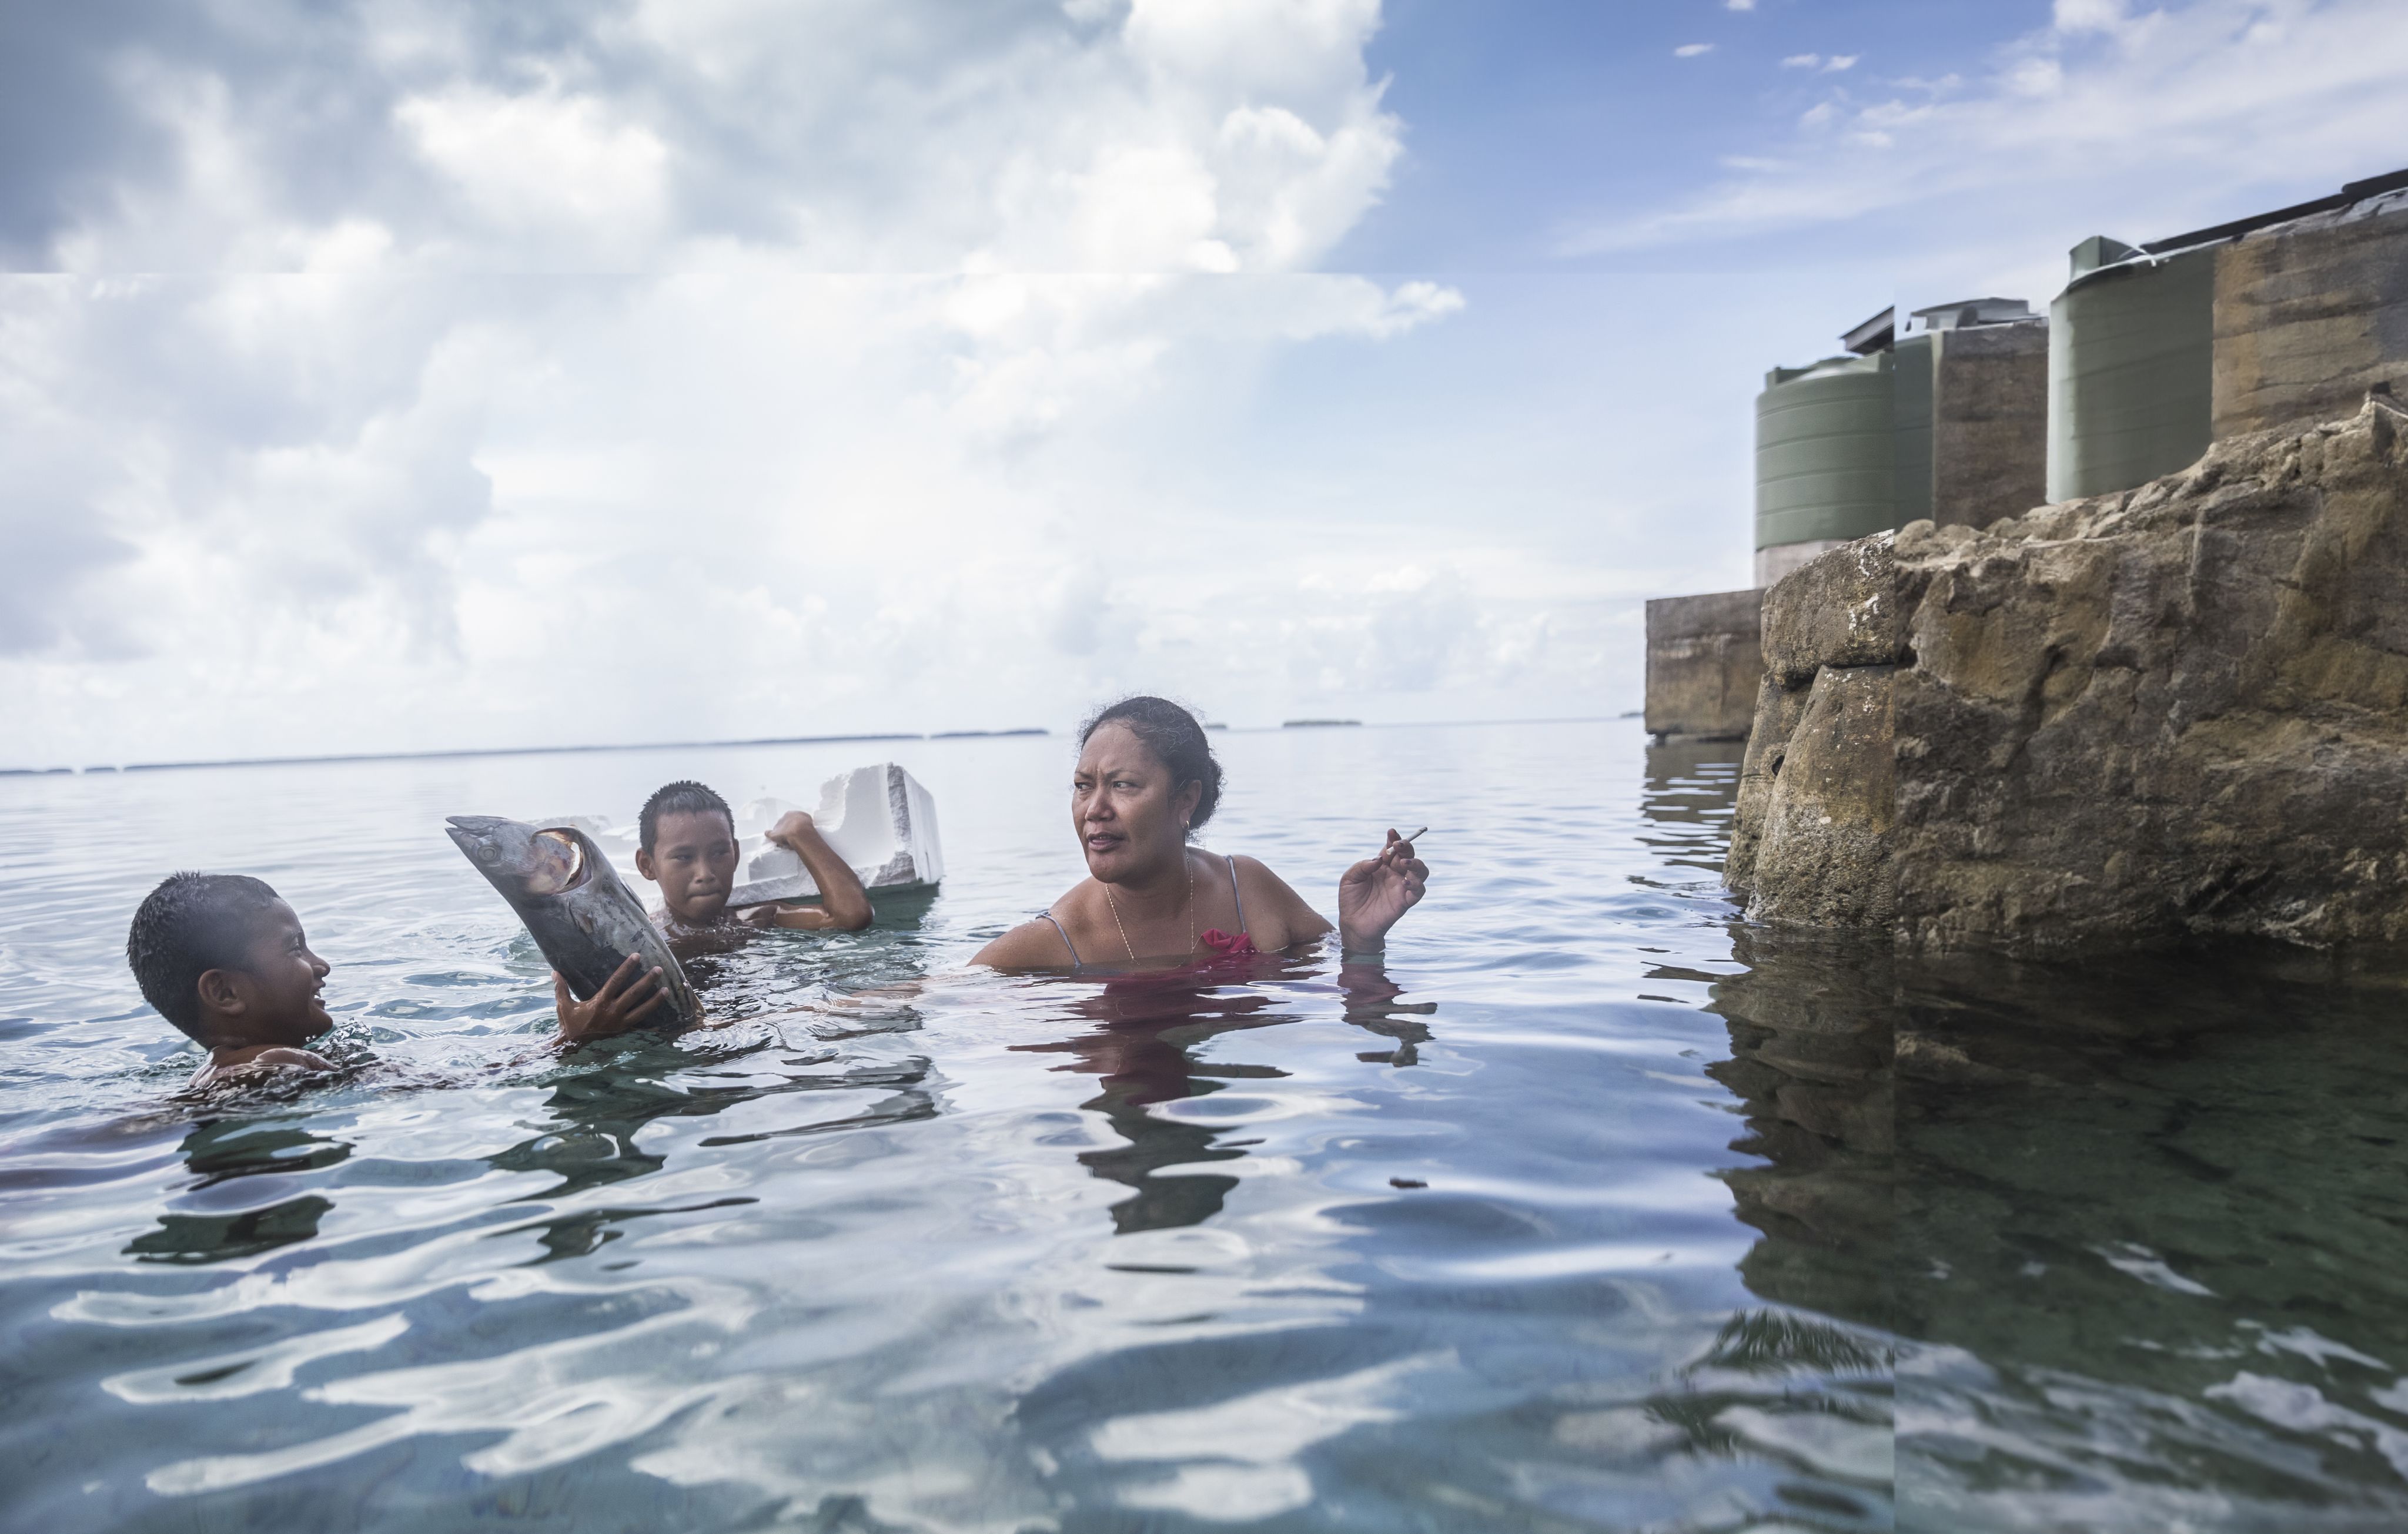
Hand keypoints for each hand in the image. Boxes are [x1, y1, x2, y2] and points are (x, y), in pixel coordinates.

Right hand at [554, 956, 667, 1041]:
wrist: (572, 1047)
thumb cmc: (569, 1024)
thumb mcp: (563, 1006)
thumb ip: (561, 988)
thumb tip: (554, 971)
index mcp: (600, 1003)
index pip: (616, 981)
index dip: (627, 968)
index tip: (636, 957)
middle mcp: (612, 1012)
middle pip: (634, 994)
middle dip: (647, 981)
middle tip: (658, 969)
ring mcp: (619, 1023)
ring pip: (642, 1010)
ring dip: (655, 1000)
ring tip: (667, 990)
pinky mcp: (622, 1032)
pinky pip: (639, 1028)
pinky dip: (651, 1027)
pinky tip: (663, 1024)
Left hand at [768, 811, 816, 848]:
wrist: (800, 831)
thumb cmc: (805, 825)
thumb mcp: (807, 819)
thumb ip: (803, 821)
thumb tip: (804, 824)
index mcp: (791, 814)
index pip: (790, 819)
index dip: (793, 825)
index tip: (796, 830)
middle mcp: (783, 818)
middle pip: (783, 824)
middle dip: (786, 829)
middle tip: (791, 836)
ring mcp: (778, 826)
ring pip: (778, 829)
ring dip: (780, 833)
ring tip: (786, 841)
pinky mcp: (773, 834)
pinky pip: (769, 833)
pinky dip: (768, 834)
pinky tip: (768, 835)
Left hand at [1337, 829, 1427, 951]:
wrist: (1352, 923)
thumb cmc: (1351, 899)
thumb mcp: (1349, 878)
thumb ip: (1362, 866)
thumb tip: (1379, 859)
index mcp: (1382, 865)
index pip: (1393, 848)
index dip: (1394, 838)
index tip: (1391, 832)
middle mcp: (1395, 874)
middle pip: (1409, 855)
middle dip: (1407, 847)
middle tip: (1398, 844)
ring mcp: (1402, 887)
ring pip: (1421, 871)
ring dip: (1416, 863)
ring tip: (1404, 863)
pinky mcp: (1405, 902)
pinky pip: (1419, 891)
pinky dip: (1416, 884)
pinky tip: (1404, 882)